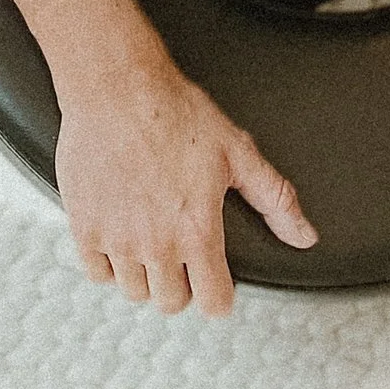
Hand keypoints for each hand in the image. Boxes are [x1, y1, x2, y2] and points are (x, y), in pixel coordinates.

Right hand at [55, 54, 316, 312]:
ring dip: (146, 273)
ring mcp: (118, 238)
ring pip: (135, 292)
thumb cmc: (175, 110)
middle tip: (181, 251)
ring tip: (150, 238)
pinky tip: (120, 232)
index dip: (219, 293)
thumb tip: (303, 233)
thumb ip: (275, 197)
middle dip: (181, 283)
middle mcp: (157, 243)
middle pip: (172, 302)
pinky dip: (108, 260)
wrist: (119, 86)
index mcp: (197, 230)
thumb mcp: (237, 150)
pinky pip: (97, 272)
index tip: (215, 278)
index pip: (213, 303)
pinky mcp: (85, 227)